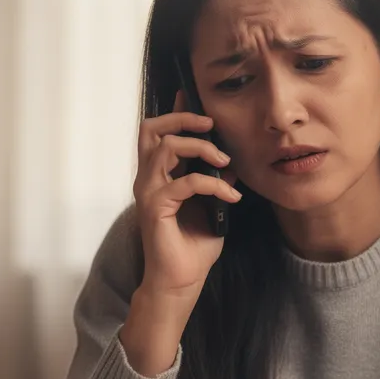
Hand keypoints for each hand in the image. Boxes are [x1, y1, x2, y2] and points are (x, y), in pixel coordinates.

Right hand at [133, 92, 242, 298]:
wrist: (181, 281)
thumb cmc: (192, 248)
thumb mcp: (213, 209)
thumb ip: (217, 184)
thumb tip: (231, 165)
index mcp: (159, 176)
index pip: (160, 134)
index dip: (175, 113)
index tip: (192, 97)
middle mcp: (148, 180)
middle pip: (150, 130)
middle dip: (181, 119)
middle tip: (209, 125)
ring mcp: (148, 192)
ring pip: (165, 148)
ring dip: (199, 148)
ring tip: (224, 161)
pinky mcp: (155, 208)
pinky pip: (185, 182)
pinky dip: (212, 185)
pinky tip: (231, 197)